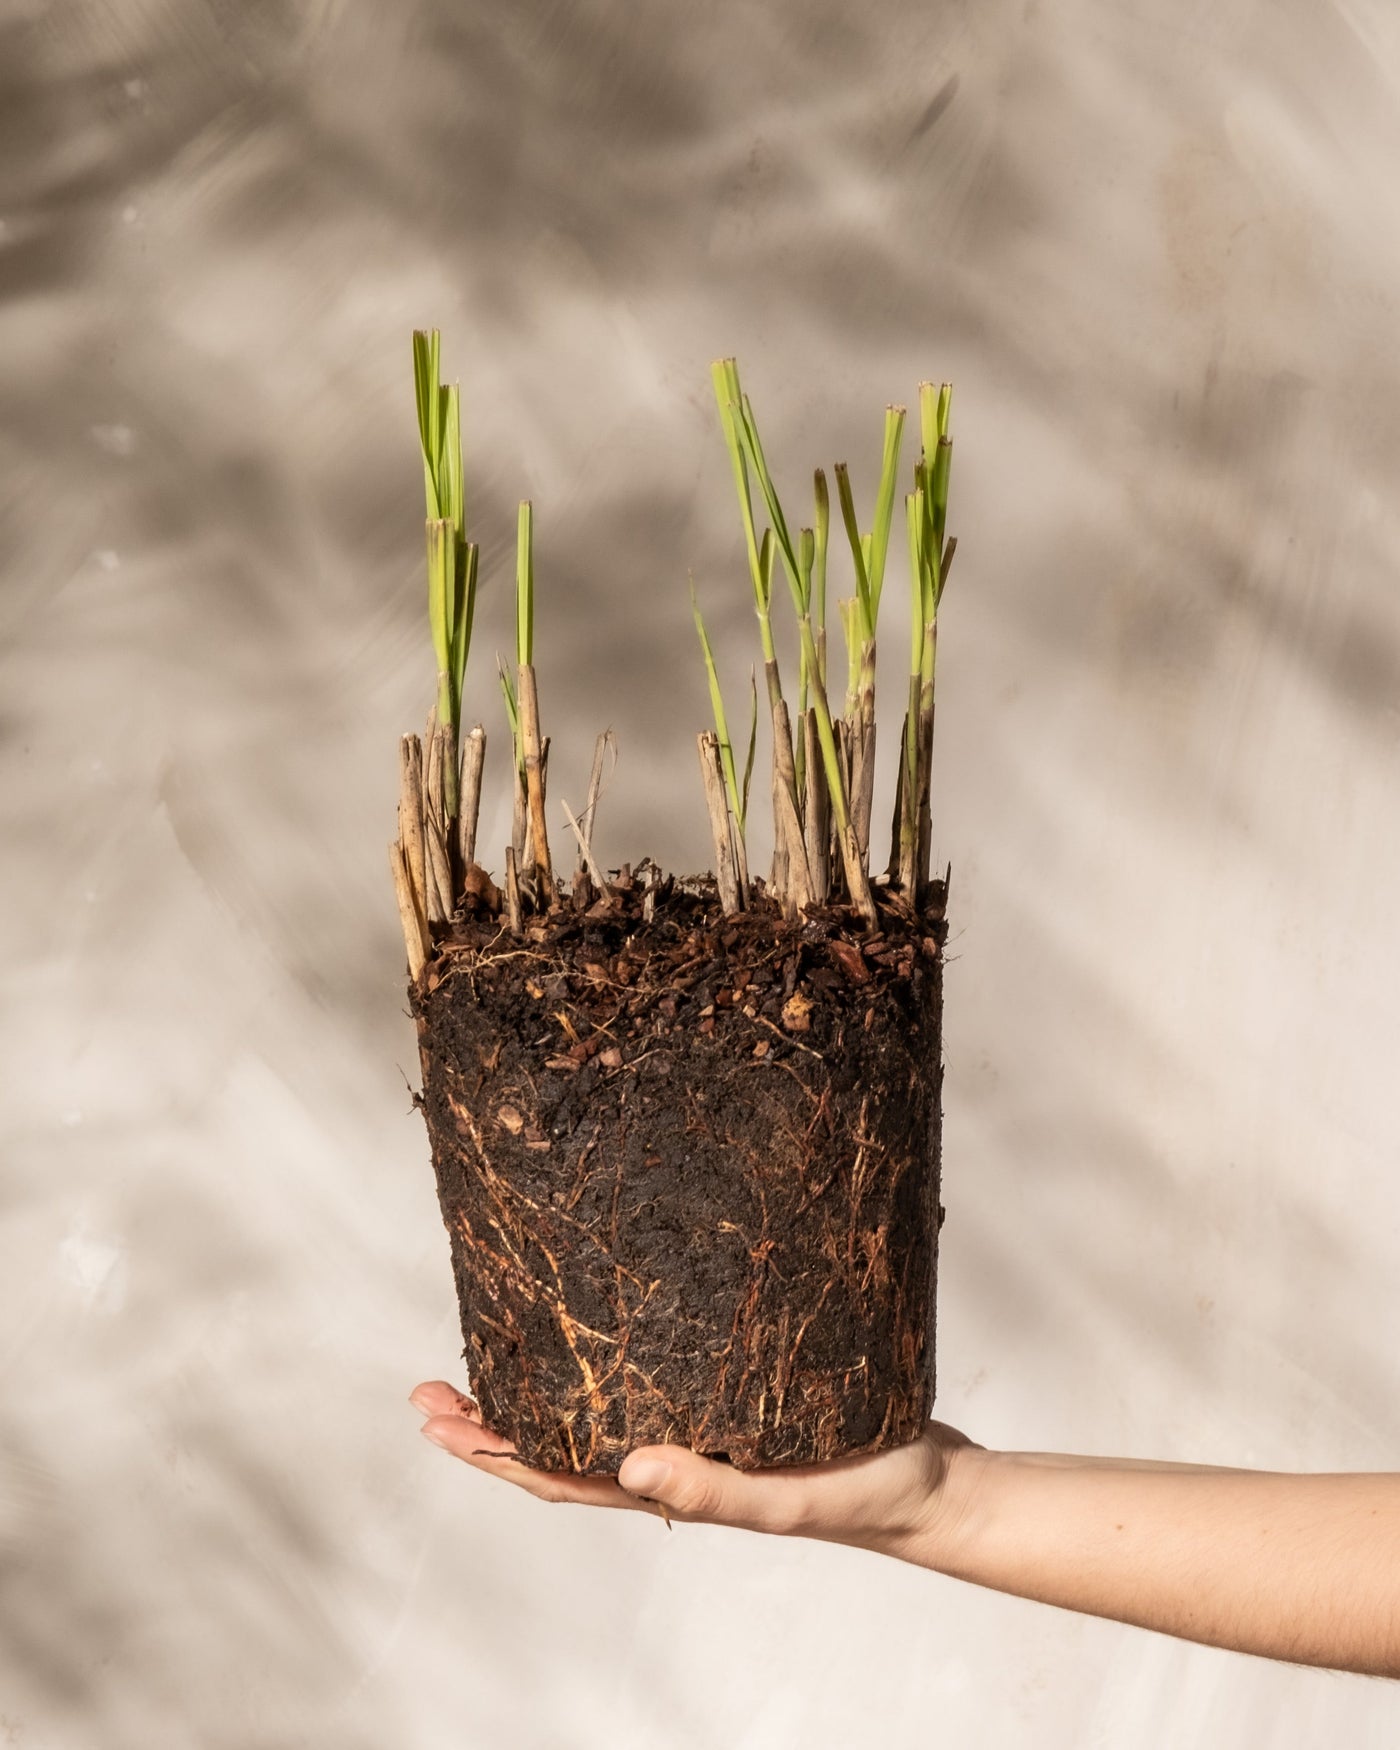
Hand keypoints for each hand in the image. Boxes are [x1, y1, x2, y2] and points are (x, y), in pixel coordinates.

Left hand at [409, 1379, 981, 1561]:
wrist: (932, 1480)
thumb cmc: (868, 1490)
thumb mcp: (789, 1494)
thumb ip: (712, 1490)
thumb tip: (624, 1468)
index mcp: (672, 1488)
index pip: (558, 1477)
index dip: (493, 1453)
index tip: (437, 1420)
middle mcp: (672, 1461)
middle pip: (560, 1446)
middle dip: (490, 1421)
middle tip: (429, 1389)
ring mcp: (699, 1432)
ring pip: (597, 1416)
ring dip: (537, 1391)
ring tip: (493, 1351)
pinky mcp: (732, 1398)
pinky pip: (649, 1386)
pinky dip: (606, 1368)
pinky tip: (604, 1334)